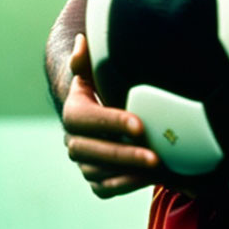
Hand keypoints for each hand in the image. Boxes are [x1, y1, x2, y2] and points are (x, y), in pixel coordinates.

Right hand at [63, 33, 160, 197]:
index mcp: (74, 111)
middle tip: (155, 156)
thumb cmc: (107, 84)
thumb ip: (89, 58)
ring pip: (98, 172)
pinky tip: (146, 180)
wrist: (106, 110)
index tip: (139, 124)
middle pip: (92, 151)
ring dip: (127, 172)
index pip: (86, 119)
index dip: (111, 122)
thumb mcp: (98, 69)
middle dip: (124, 154)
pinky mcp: (94, 177)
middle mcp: (73, 139)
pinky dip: (123, 186)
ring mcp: (82, 161)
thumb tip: (82, 40)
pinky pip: (103, 188)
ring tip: (156, 169)